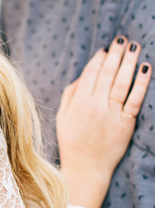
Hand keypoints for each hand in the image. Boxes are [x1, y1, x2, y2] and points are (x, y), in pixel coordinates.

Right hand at [56, 38, 150, 207]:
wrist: (86, 168)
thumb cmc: (72, 143)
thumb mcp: (62, 118)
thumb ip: (70, 95)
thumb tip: (82, 77)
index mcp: (78, 103)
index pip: (90, 74)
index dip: (98, 59)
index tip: (105, 49)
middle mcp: (95, 106)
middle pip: (107, 74)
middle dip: (115, 54)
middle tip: (122, 39)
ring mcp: (111, 114)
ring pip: (121, 82)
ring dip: (129, 62)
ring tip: (134, 47)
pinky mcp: (126, 122)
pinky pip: (135, 99)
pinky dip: (141, 83)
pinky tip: (145, 69)